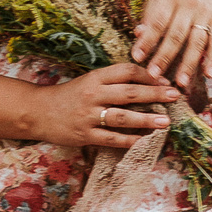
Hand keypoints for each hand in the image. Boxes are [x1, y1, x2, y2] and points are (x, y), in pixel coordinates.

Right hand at [24, 64, 183, 148]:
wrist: (36, 111)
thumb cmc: (68, 95)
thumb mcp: (88, 81)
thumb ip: (112, 82)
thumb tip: (147, 83)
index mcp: (94, 77)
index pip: (126, 71)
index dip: (147, 74)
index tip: (164, 80)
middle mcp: (92, 95)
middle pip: (129, 93)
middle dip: (155, 94)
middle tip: (175, 96)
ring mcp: (88, 116)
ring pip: (123, 117)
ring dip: (147, 119)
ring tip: (166, 122)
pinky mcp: (84, 135)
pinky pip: (112, 139)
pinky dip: (130, 140)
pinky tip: (145, 141)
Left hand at [131, 0, 211, 91]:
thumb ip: (150, 13)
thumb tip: (139, 35)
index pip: (157, 22)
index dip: (147, 41)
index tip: (137, 57)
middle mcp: (190, 4)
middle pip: (176, 35)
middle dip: (165, 57)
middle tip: (154, 76)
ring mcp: (206, 12)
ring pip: (197, 41)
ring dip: (189, 64)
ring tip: (180, 83)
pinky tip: (208, 75)